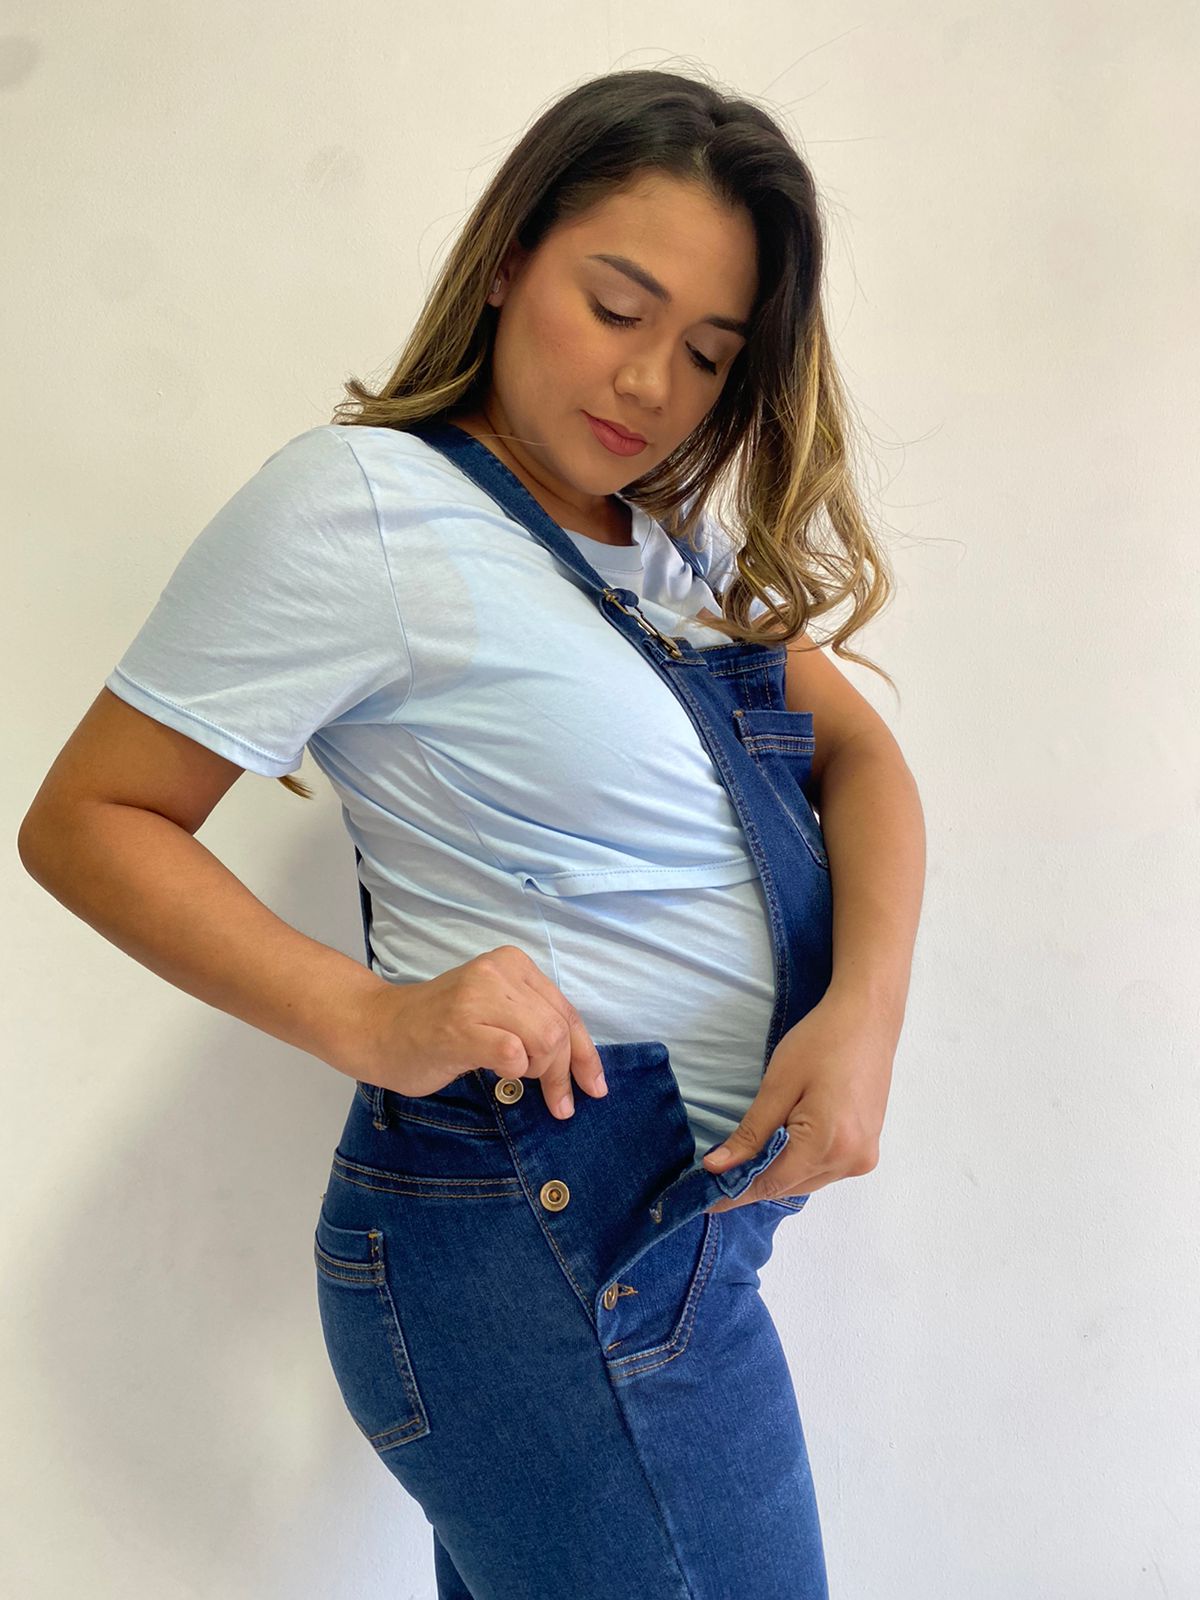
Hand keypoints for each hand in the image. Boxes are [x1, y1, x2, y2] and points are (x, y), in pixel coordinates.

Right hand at [357, 946, 609, 1119]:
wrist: (377, 1029)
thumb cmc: (437, 1027)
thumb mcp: (494, 1011)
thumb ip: (533, 1022)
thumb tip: (581, 1064)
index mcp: (513, 963)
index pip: (567, 1010)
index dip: (586, 1054)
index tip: (595, 1086)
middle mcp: (499, 971)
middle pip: (560, 1029)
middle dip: (564, 1073)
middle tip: (558, 1104)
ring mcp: (478, 996)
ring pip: (545, 1040)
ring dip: (539, 1072)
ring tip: (512, 1075)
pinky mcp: (460, 1026)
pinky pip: (514, 1054)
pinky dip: (514, 1071)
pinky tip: (495, 1071)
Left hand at [702, 986, 896, 1212]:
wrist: (868, 1019)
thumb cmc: (822, 1041)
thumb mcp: (779, 1084)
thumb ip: (751, 1133)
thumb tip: (718, 1168)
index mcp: (828, 1144)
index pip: (771, 1184)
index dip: (735, 1193)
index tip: (704, 1201)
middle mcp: (850, 1161)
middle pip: (789, 1187)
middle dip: (754, 1182)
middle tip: (719, 1171)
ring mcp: (863, 1158)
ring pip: (806, 1181)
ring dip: (777, 1173)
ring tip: (749, 1154)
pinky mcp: (867, 1149)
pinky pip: (824, 1170)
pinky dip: (799, 1163)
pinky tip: (783, 1144)